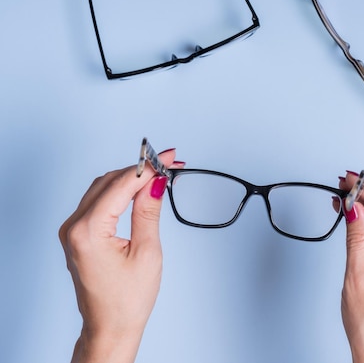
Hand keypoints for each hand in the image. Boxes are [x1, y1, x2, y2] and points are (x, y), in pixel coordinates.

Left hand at [59, 149, 177, 362]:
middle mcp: (73, 227)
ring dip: (131, 179)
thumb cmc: (127, 301)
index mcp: (88, 231)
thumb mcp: (147, 252)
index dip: (148, 167)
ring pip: (102, 187)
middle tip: (169, 165)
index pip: (121, 184)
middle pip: (109, 181)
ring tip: (160, 176)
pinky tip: (140, 190)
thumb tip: (155, 183)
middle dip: (141, 170)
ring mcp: (72, 230)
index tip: (168, 157)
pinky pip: (98, 201)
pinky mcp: (77, 234)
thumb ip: (148, 211)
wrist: (110, 327)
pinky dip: (120, 191)